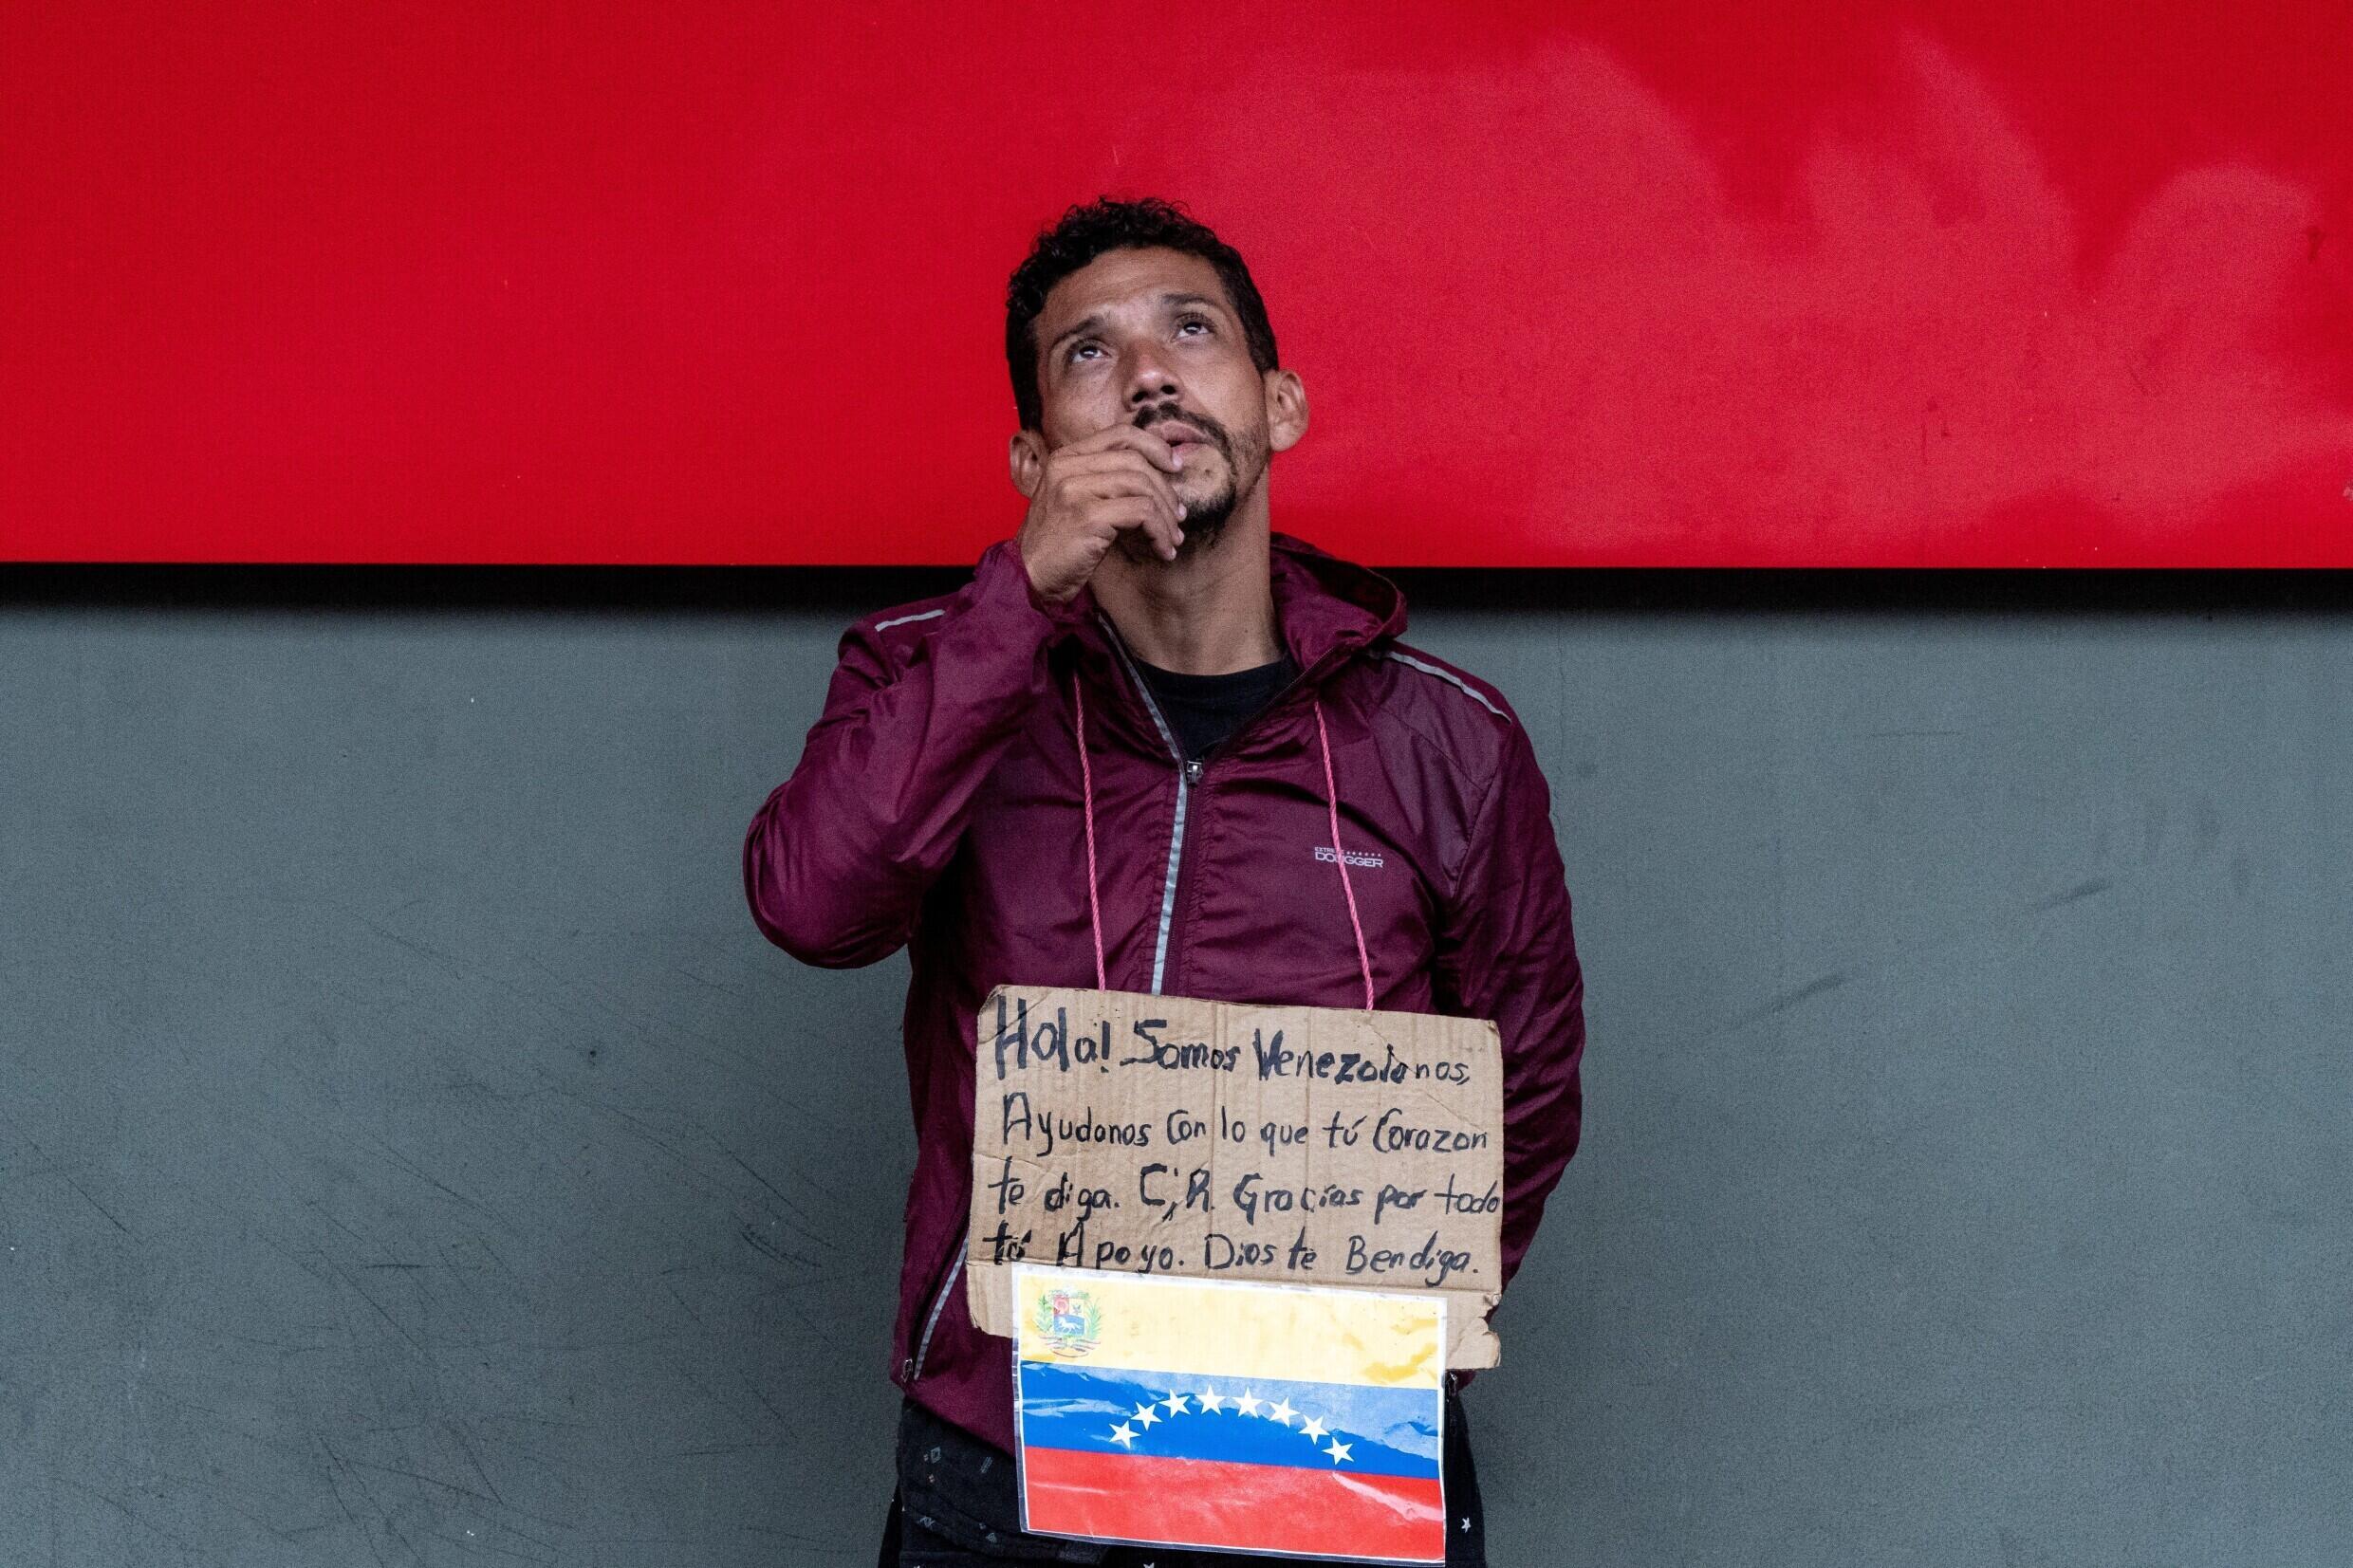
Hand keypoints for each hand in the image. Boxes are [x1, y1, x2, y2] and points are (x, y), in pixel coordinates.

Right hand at [1016, 426, 1185, 604]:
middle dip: (1167, 490)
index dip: (1155, 446)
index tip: (1176, 467)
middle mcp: (1067, 467)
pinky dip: (1160, 533)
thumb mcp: (1076, 499)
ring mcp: (1075, 489)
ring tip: (1174, 538)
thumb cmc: (1059, 542)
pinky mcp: (1087, 516)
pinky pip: (1141, 513)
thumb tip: (1159, 467)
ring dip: (1167, 516)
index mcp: (1066, 457)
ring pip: (1142, 487)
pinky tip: (1163, 550)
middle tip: (1179, 516)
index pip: (1121, 434)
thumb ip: (1104, 479)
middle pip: (1136, 461)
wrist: (1028, 576)